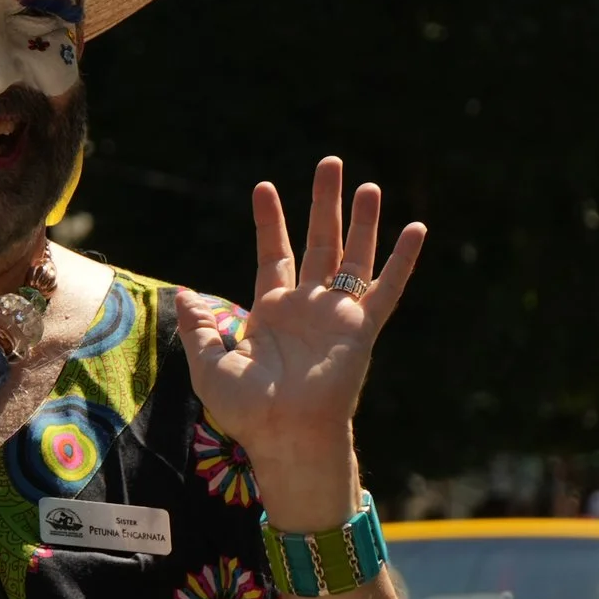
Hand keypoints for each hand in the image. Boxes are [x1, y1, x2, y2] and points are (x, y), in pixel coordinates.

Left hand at [178, 159, 424, 528]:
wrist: (284, 435)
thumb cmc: (247, 410)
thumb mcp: (208, 364)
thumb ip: (199, 327)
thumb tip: (182, 293)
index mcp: (272, 311)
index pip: (274, 254)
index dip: (270, 221)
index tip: (265, 187)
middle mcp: (308, 307)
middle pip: (318, 242)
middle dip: (323, 203)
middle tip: (330, 163)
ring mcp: (337, 316)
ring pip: (353, 257)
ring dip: (361, 221)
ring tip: (367, 184)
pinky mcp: (362, 330)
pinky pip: (387, 289)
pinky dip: (402, 260)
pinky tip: (416, 228)